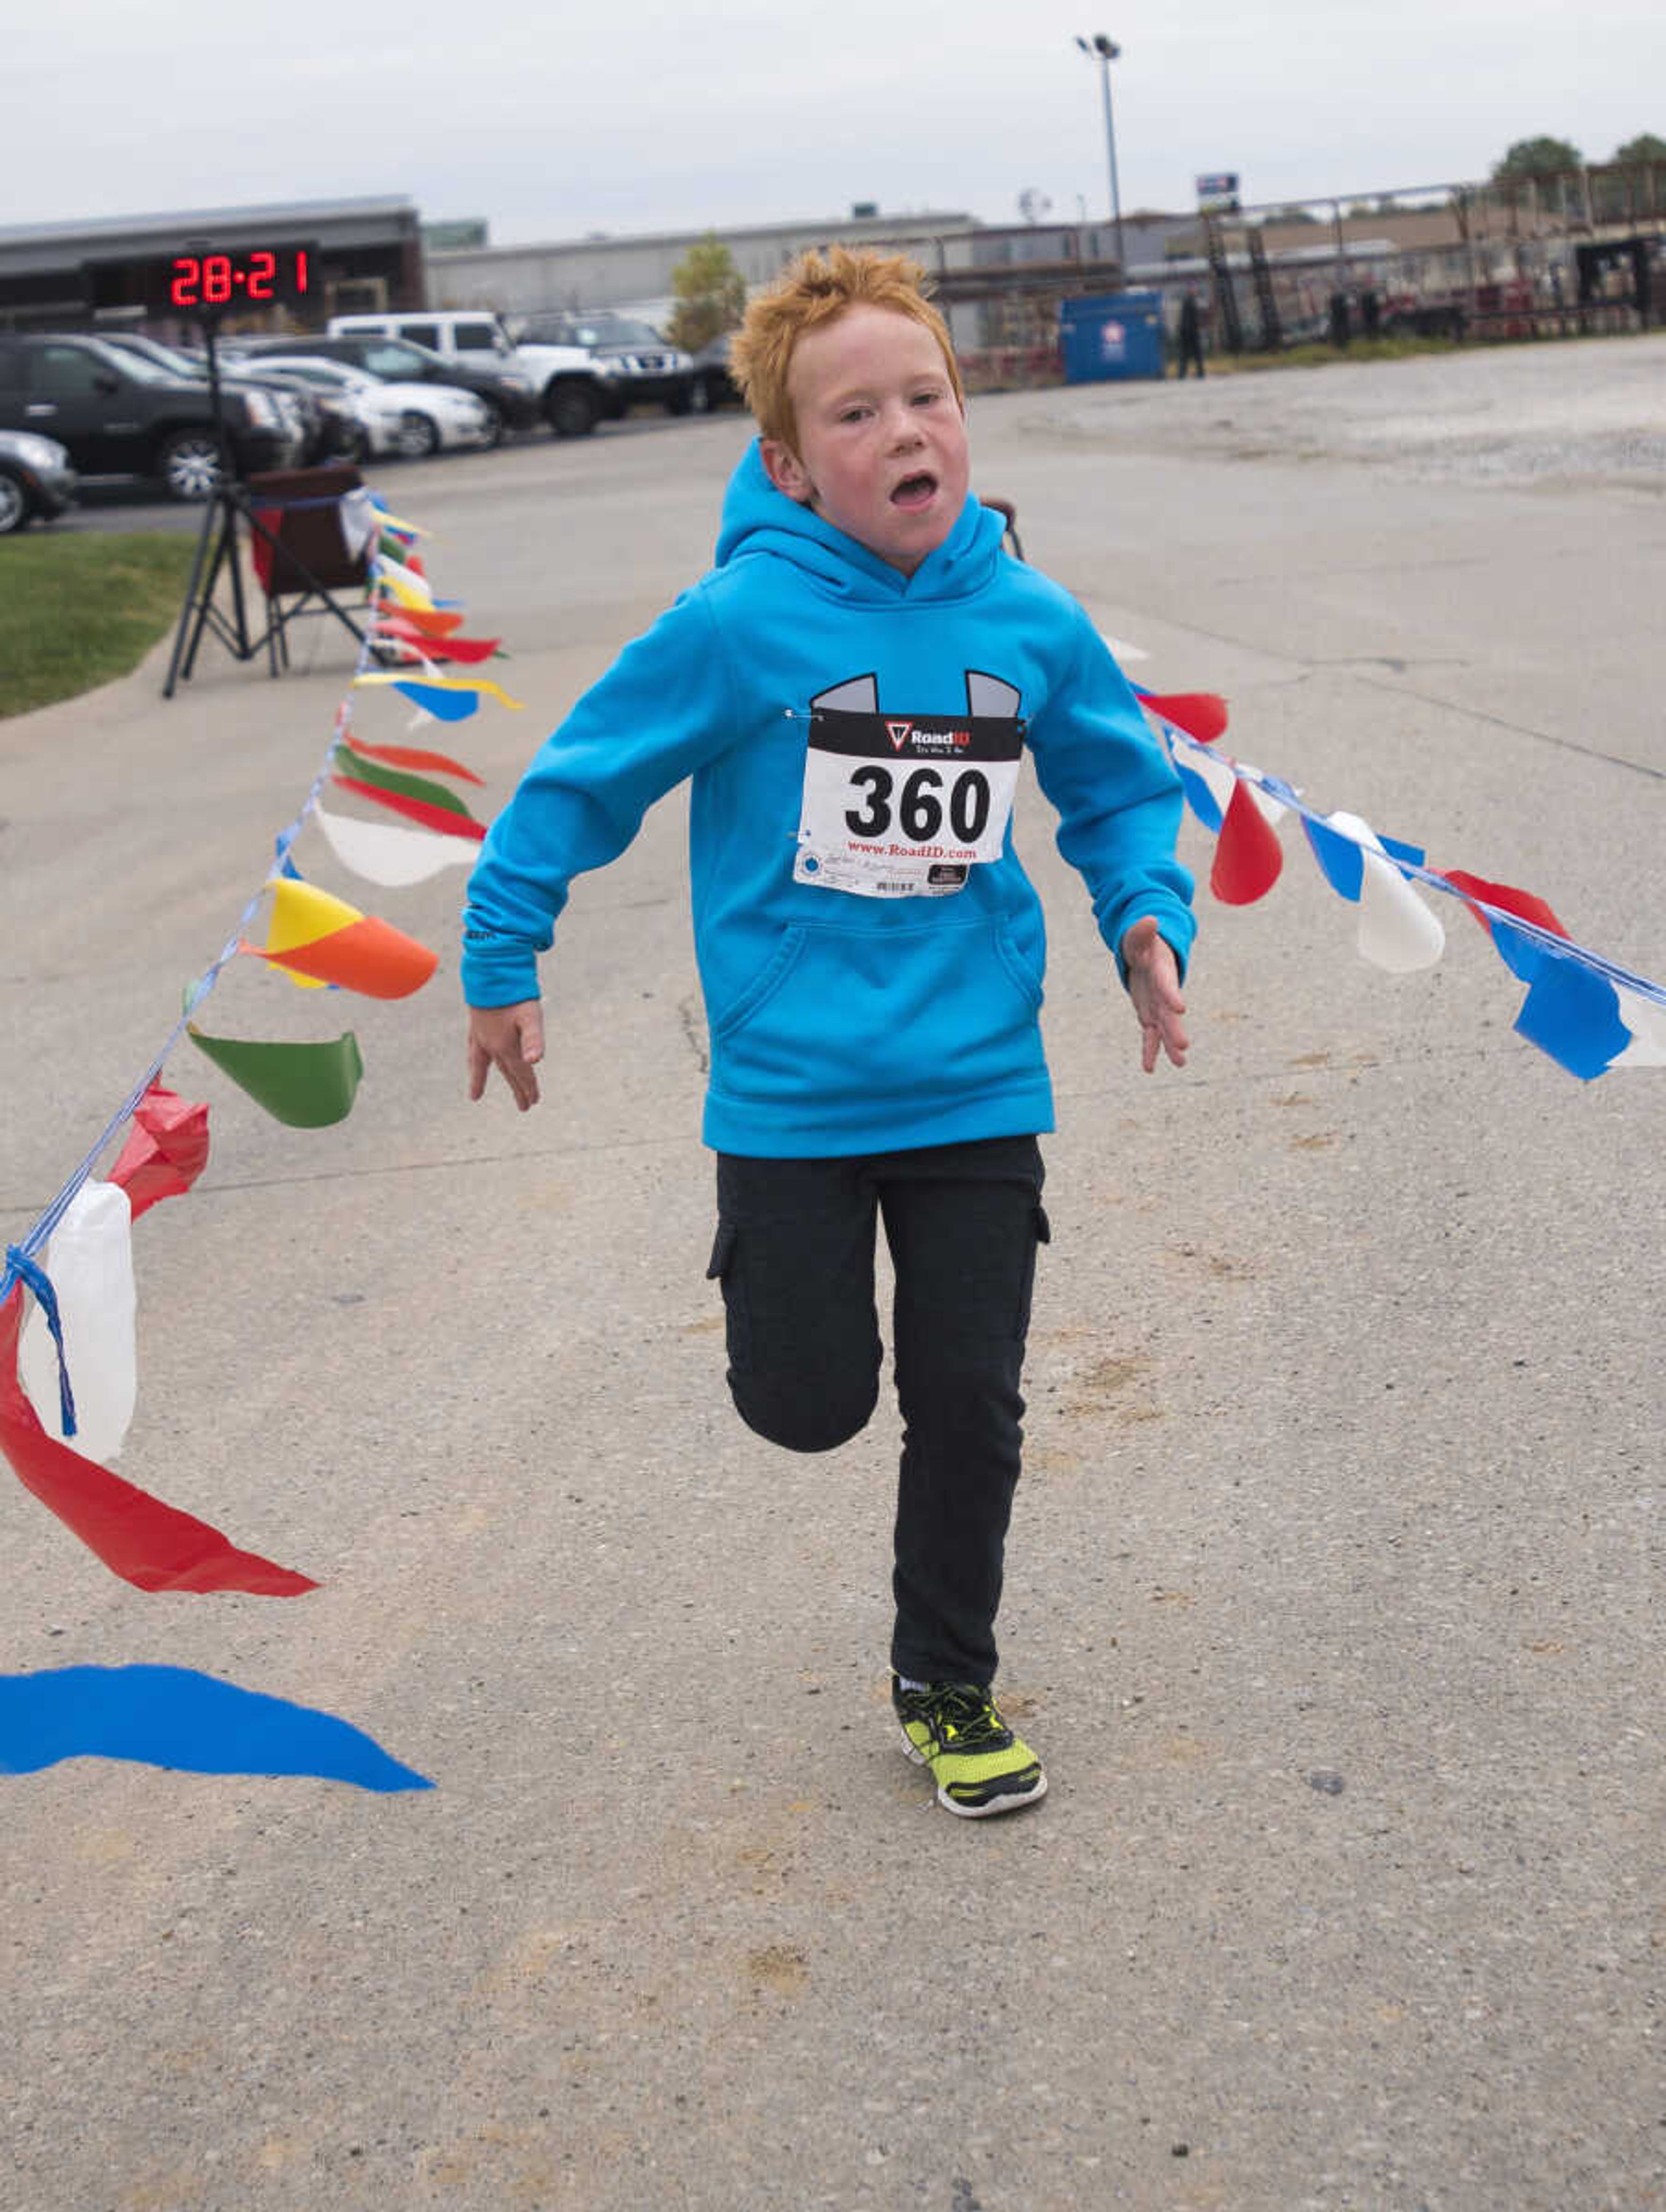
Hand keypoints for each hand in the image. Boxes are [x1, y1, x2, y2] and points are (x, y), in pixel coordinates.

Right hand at [466, 1000, 544, 1110]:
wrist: (492, 970)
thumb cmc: (515, 993)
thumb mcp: (530, 1015)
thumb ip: (533, 1039)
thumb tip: (535, 1062)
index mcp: (505, 1046)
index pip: (521, 1072)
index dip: (529, 1087)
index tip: (534, 1101)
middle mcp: (491, 1045)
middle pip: (507, 1072)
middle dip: (516, 1089)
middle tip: (525, 1107)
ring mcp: (480, 1036)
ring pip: (484, 1064)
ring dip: (482, 1079)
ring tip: (474, 1095)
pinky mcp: (475, 1026)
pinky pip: (472, 1051)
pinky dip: (472, 1061)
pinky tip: (471, 1062)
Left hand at [1121, 917, 1188, 1073]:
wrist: (1145, 954)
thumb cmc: (1141, 942)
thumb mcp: (1138, 935)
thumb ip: (1143, 931)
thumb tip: (1149, 920)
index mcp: (1161, 969)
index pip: (1166, 982)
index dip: (1171, 994)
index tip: (1180, 1008)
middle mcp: (1163, 991)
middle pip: (1168, 1012)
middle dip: (1175, 1029)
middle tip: (1183, 1046)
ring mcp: (1157, 1005)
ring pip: (1163, 1028)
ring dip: (1169, 1045)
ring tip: (1180, 1063)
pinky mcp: (1149, 1015)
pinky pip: (1149, 1035)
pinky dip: (1149, 1050)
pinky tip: (1149, 1068)